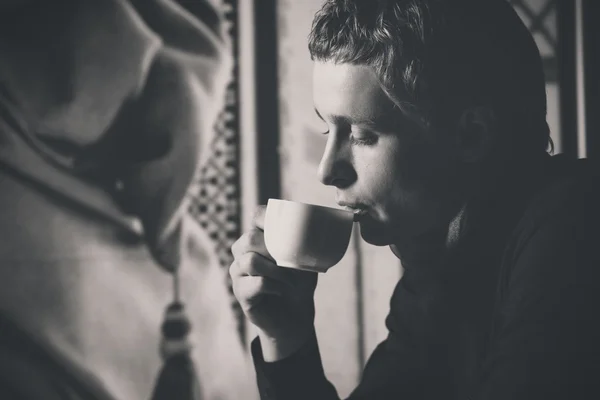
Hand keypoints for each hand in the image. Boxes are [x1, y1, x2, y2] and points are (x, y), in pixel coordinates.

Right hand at [230, 206, 317, 360]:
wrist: (295, 316)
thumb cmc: (299, 283)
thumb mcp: (306, 260)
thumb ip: (304, 243)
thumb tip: (314, 228)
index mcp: (259, 237)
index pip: (257, 216)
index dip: (268, 219)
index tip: (287, 229)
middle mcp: (244, 251)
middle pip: (250, 239)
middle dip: (275, 249)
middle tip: (291, 263)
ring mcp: (239, 272)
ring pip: (250, 260)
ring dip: (276, 270)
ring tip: (289, 280)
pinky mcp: (240, 292)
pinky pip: (256, 283)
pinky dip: (274, 287)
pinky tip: (281, 291)